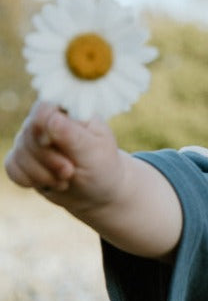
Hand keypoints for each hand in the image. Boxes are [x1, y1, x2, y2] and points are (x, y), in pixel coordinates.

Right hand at [3, 100, 124, 210]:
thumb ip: (72, 135)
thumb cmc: (102, 167)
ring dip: (42, 174)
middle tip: (70, 170)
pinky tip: (50, 183)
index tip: (57, 146)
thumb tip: (51, 118)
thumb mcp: (94, 152)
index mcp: (67, 113)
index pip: (42, 108)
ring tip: (66, 179)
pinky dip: (31, 180)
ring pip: (19, 154)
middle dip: (49, 159)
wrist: (98, 192)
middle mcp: (45, 123)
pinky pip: (12, 168)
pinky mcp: (22, 159)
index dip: (45, 129)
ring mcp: (31, 140)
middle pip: (28, 134)